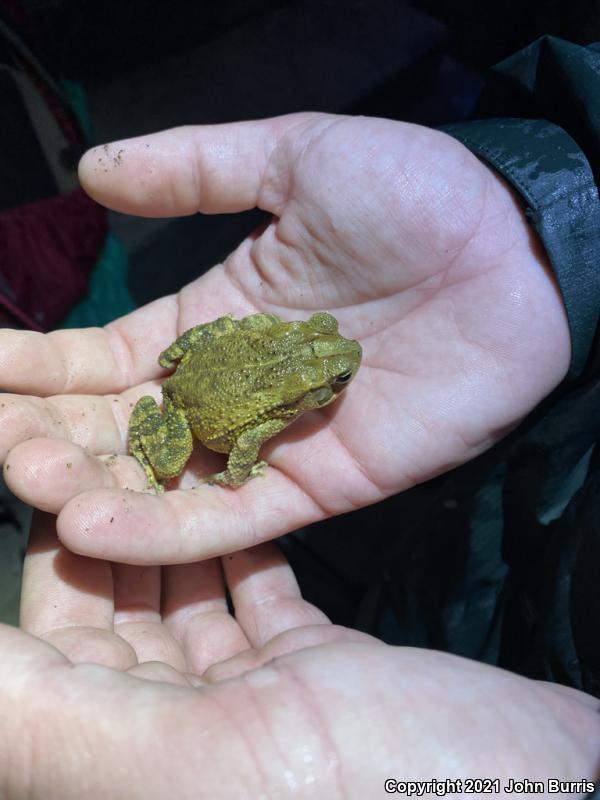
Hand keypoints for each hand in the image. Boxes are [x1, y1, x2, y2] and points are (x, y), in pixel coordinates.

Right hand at [0, 113, 569, 562]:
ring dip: (92, 488)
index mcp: (217, 321)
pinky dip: (167, 527)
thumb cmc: (411, 196)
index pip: (111, 358)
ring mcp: (273, 444)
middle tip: (0, 443)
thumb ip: (194, 171)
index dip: (44, 368)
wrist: (513, 254)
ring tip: (29, 481)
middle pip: (125, 430)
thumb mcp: (293, 159)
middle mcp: (233, 391)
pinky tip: (95, 526)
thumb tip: (91, 171)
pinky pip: (231, 518)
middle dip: (55, 437)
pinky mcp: (320, 485)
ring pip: (167, 483)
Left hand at [3, 512, 596, 797]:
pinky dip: (238, 547)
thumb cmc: (380, 789)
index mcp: (132, 772)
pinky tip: (233, 496)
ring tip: (160, 455)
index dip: (46, 567)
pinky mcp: (314, 672)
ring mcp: (252, 709)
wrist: (544, 793)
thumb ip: (53, 720)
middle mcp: (182, 748)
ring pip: (180, 604)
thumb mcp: (201, 764)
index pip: (48, 663)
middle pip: (110, 627)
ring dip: (168, 532)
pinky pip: (253, 597)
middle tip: (103, 450)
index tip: (44, 479)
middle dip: (104, 535)